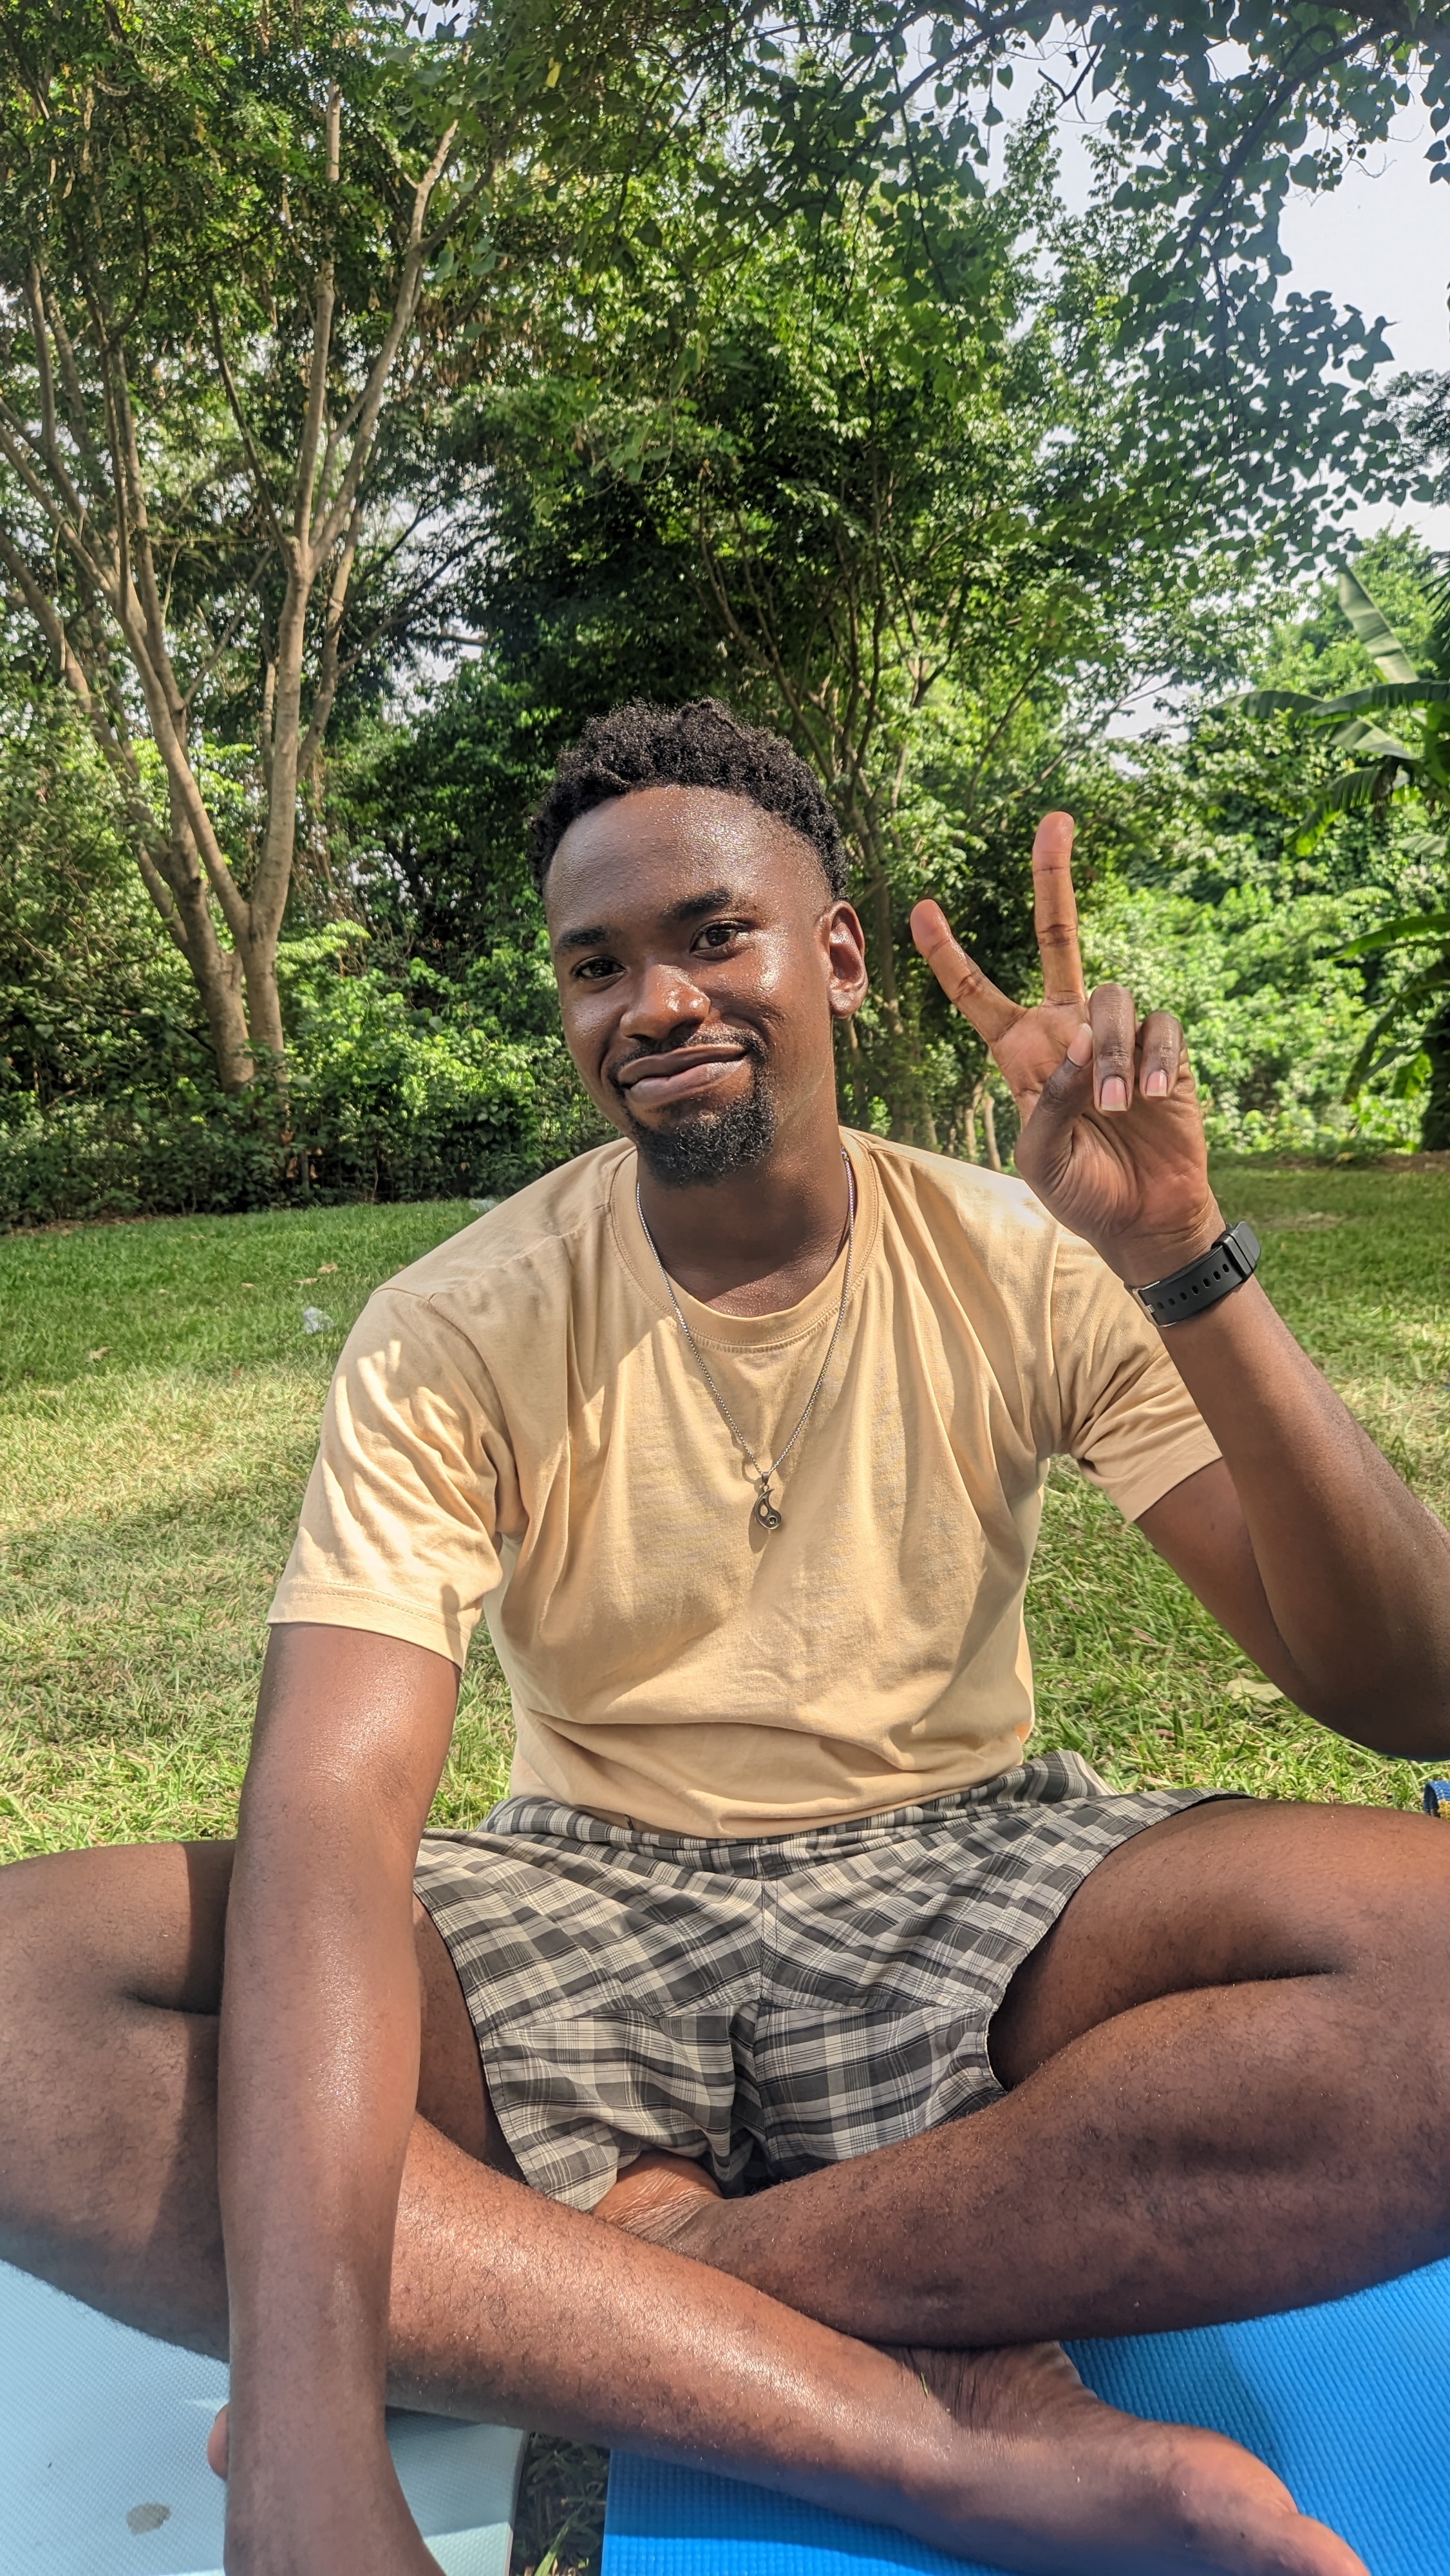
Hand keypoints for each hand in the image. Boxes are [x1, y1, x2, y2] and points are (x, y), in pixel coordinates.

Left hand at [910, 812, 1221, 1284]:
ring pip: (1110, 998)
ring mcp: (1116, 1034)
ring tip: (1115, 1108)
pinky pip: (1159, 1026)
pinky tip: (1155, 1099)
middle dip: (1053, 878)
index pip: (976, 993)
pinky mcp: (1165, 1048)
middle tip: (1054, 820)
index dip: (948, 953)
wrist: (1145, 1217)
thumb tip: (1081, 1043)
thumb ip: (1051, 1102)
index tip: (920, 908)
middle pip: (1058, 937)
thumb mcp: (1041, 1158)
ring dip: (1111, 1054)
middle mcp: (1066, 1028)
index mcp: (1020, 1051)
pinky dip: (1155, 1060)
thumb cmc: (1081, 1190)